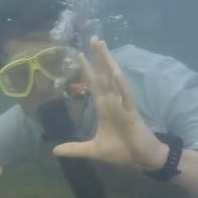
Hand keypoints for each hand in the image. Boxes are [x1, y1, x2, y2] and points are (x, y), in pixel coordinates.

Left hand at [52, 36, 167, 169]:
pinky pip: (127, 95)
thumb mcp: (93, 150)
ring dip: (109, 62)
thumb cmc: (121, 151)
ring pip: (115, 79)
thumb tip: (55, 150)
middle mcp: (113, 102)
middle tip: (93, 38)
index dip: (87, 70)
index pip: (94, 85)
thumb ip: (75, 148)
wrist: (142, 159)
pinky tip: (116, 72)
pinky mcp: (133, 112)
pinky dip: (121, 84)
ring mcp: (123, 105)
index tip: (78, 54)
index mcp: (104, 108)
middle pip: (104, 75)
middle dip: (98, 57)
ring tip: (103, 45)